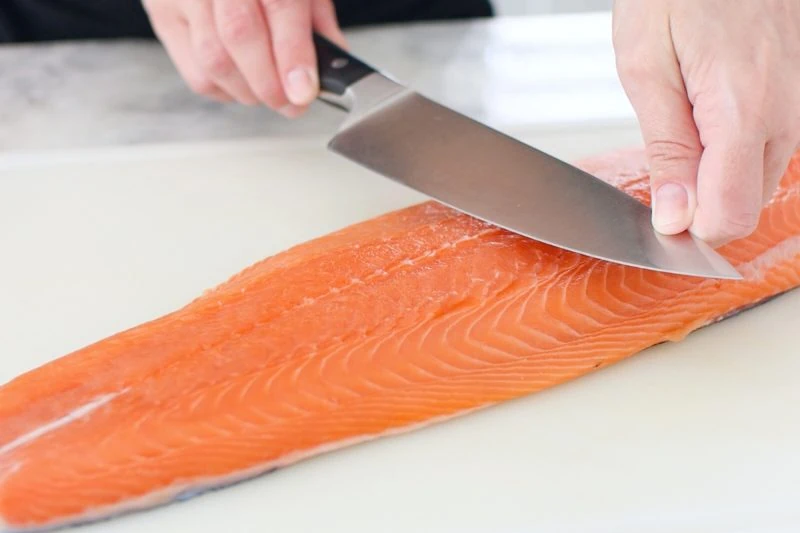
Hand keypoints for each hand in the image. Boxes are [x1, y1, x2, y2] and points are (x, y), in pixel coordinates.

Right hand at [142, 0, 346, 116]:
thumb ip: (317, 20)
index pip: (279, 6)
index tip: (304, 91)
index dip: (293, 55)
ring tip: (270, 93)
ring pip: (212, 59)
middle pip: (239, 35)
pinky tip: (241, 83)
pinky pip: (194, 71)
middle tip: (292, 104)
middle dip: (271, 84)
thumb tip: (329, 67)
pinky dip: (224, 89)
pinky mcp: (162, 14)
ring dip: (249, 91)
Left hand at [612, 0, 799, 246]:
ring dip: (712, 174)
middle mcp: (786, 116)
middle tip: (661, 154)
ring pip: (754, 180)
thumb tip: (676, 218)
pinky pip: (763, 149)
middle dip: (697, 201)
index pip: (728, 217)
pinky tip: (702, 113)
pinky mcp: (794, 99)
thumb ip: (668, 149)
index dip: (686, 228)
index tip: (655, 213)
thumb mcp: (647, 68)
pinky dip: (729, 150)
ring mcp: (797, 107)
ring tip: (681, 118)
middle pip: (742, 205)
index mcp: (746, 112)